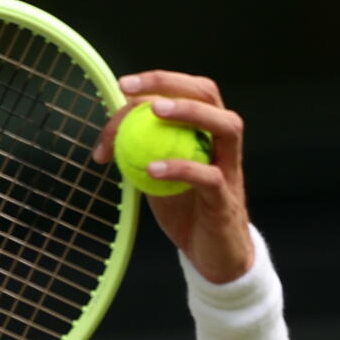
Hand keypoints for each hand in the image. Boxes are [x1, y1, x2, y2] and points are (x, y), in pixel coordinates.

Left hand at [94, 70, 252, 282]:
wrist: (211, 256)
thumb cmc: (184, 210)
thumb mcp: (155, 175)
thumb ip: (141, 152)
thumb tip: (110, 132)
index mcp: (205, 132)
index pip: (186, 92)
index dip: (156, 84)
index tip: (123, 86)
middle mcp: (222, 143)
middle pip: (208, 95)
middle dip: (170, 83)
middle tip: (131, 88)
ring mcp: (229, 169)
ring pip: (225, 126)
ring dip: (190, 112)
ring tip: (155, 111)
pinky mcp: (226, 199)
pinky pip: (208, 177)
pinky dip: (180, 168)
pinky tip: (152, 168)